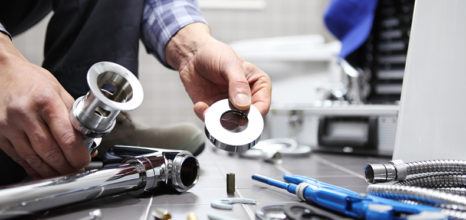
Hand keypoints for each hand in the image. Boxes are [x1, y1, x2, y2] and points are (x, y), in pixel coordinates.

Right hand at [0, 34, 89, 177]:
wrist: (1, 73)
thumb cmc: (31, 80)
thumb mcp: (58, 90)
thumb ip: (72, 113)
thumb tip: (86, 137)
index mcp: (45, 100)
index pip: (65, 135)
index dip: (77, 154)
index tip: (85, 159)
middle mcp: (24, 113)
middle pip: (49, 151)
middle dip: (66, 166)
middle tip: (77, 169)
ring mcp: (9, 126)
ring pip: (33, 158)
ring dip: (51, 171)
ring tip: (64, 172)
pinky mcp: (0, 135)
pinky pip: (20, 158)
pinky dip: (34, 168)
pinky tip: (45, 170)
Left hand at [166, 23, 271, 118]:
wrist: (192, 55)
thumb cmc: (215, 53)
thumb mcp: (230, 63)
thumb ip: (238, 83)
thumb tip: (243, 104)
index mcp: (258, 85)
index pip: (263, 106)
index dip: (255, 113)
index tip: (242, 112)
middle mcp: (246, 99)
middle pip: (248, 120)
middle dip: (235, 119)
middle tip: (223, 113)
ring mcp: (230, 107)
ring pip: (230, 125)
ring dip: (218, 120)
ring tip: (208, 107)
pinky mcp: (214, 111)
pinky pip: (213, 122)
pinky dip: (206, 116)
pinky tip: (200, 105)